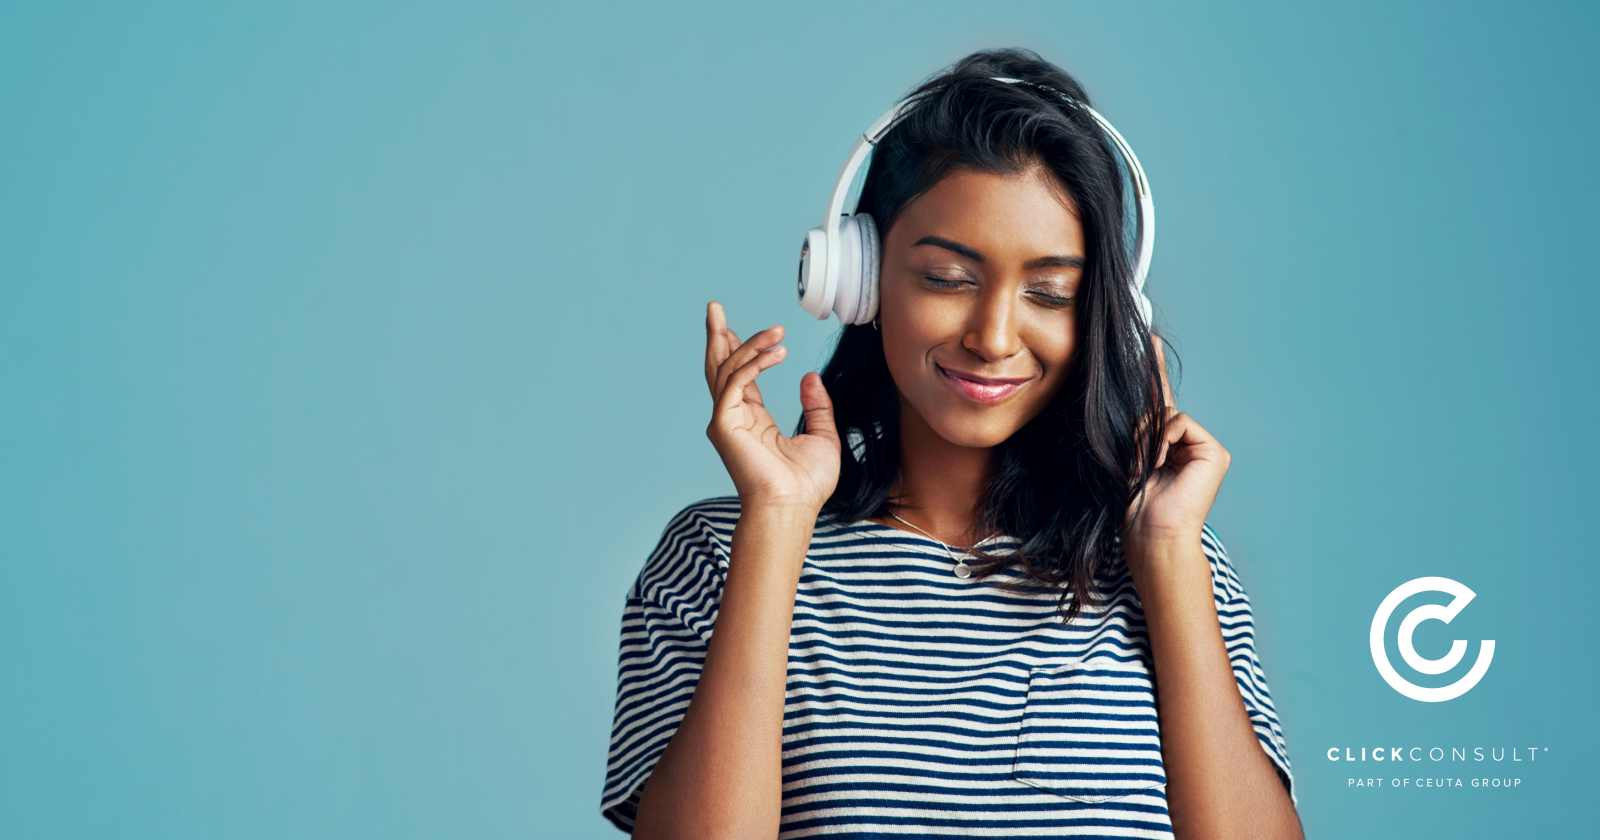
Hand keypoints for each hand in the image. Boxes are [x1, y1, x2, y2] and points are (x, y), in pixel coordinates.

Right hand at [704, 302, 840, 514]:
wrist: (793, 508)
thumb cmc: (806, 484)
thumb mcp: (822, 436)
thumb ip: (816, 406)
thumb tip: (810, 377)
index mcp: (752, 421)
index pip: (740, 378)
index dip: (742, 351)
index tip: (738, 329)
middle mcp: (734, 418)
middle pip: (719, 367)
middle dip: (717, 336)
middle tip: (715, 308)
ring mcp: (726, 421)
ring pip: (727, 369)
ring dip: (747, 343)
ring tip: (776, 330)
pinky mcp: (724, 424)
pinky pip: (736, 382)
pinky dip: (754, 363)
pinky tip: (777, 352)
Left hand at [1123, 337, 1230, 555]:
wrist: (1151, 533)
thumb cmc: (1137, 503)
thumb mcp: (1131, 457)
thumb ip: (1139, 429)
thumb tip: (1139, 400)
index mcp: (1170, 445)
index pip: (1162, 402)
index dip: (1155, 370)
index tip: (1151, 342)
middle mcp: (1191, 443)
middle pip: (1159, 410)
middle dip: (1140, 432)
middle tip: (1137, 463)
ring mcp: (1206, 447)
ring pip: (1167, 416)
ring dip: (1148, 439)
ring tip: (1145, 467)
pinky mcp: (1215, 452)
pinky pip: (1179, 424)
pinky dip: (1162, 440)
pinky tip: (1159, 464)